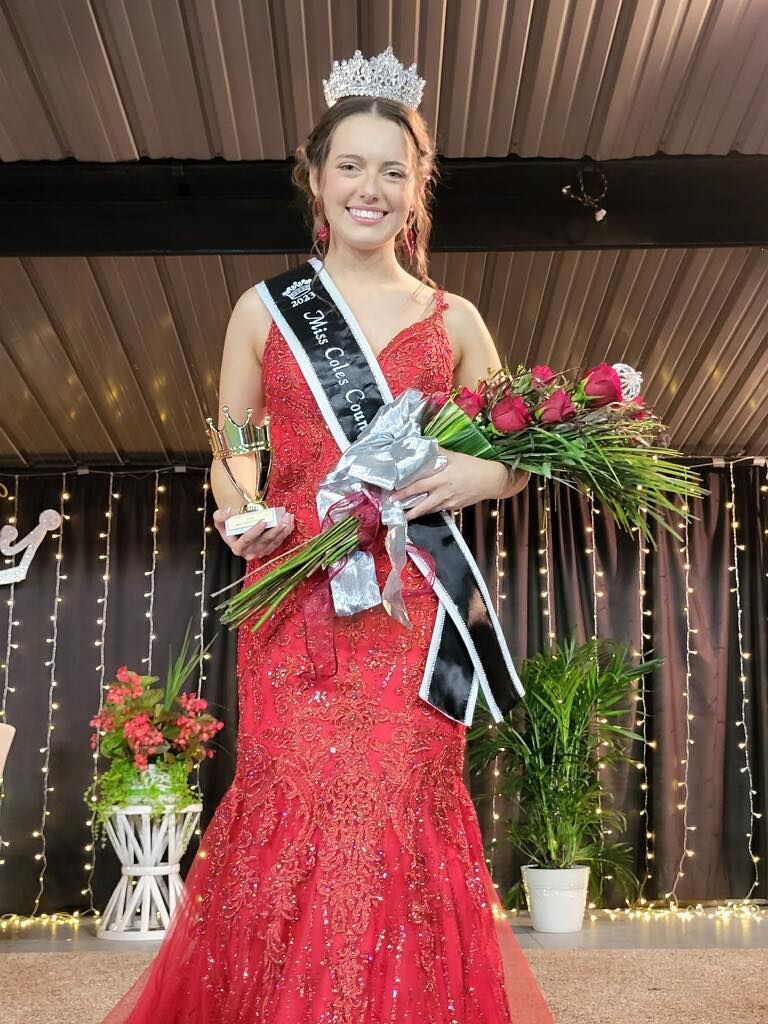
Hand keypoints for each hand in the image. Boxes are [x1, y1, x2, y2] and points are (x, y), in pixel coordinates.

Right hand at [212, 507, 294, 559]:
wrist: (237, 529)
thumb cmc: (229, 525)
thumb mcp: (220, 520)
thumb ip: (220, 516)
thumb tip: (228, 511)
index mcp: (237, 548)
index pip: (246, 541)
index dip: (255, 532)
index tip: (263, 521)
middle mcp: (250, 553)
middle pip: (264, 543)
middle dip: (274, 531)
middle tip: (282, 521)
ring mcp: (261, 552)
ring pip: (274, 543)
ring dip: (283, 531)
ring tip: (287, 518)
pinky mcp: (270, 549)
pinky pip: (280, 541)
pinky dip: (287, 531)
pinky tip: (290, 521)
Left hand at [390, 449, 510, 521]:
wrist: (490, 480)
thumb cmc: (472, 466)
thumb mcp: (454, 456)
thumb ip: (438, 453)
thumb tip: (423, 445)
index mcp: (441, 477)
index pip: (418, 484)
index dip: (404, 490)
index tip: (392, 492)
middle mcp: (442, 491)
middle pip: (420, 500)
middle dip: (405, 505)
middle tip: (392, 507)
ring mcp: (448, 501)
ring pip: (428, 509)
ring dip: (414, 512)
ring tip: (402, 515)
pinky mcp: (453, 507)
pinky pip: (437, 510)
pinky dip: (427, 511)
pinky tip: (420, 511)